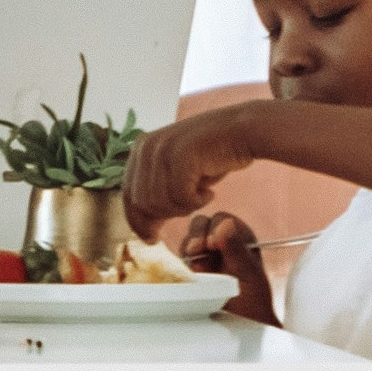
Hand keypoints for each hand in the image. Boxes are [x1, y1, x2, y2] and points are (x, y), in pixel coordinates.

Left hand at [125, 108, 252, 228]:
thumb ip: (156, 195)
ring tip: (201, 195)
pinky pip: (181, 197)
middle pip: (143, 203)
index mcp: (140, 148)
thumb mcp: (176, 175)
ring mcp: (162, 148)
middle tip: (191, 204)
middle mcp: (146, 146)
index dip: (137, 222)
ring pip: (160, 203)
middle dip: (167, 214)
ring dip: (184, 208)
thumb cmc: (213, 156)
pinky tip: (210, 191)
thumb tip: (143, 233)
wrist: (243, 130)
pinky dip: (197, 202)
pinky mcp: (181, 154)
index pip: (128, 195)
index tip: (151, 240)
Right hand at [171, 206, 279, 326]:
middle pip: (201, 223)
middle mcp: (220, 243)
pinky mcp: (190, 269)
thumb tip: (225, 224)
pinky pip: (179, 257)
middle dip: (197, 235)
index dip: (215, 228)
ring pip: (188, 239)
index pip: (222, 219)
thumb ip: (237, 250)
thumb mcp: (250, 274)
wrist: (242, 326)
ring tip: (198, 268)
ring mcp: (204, 255)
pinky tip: (190, 274)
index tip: (214, 245)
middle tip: (197, 251)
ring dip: (189, 248)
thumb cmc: (253, 301)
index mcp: (240, 238)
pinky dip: (182, 262)